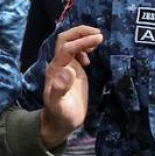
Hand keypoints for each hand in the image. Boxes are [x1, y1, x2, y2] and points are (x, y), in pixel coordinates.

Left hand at [39, 25, 103, 146]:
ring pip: (71, 43)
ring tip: (98, 40)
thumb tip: (68, 71)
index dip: (82, 41)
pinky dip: (85, 47)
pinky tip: (92, 54)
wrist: (59, 123)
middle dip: (80, 32)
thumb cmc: (59, 115)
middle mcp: (59, 65)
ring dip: (83, 37)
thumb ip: (60, 89)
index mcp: (55, 70)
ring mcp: (66, 66)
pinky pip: (77, 52)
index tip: (99, 38)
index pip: (67, 48)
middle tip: (98, 33)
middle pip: (65, 39)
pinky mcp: (73, 71)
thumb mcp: (58, 105)